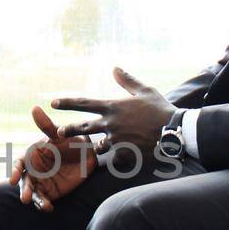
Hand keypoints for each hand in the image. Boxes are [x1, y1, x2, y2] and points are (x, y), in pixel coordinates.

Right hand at [10, 105, 98, 211]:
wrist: (86, 155)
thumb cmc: (69, 141)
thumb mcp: (58, 134)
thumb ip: (46, 125)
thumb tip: (35, 108)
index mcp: (30, 157)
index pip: (18, 165)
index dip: (15, 172)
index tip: (13, 179)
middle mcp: (32, 171)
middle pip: (24, 182)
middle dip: (24, 191)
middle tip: (25, 198)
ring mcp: (40, 183)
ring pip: (33, 194)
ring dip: (35, 200)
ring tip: (42, 205)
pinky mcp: (50, 193)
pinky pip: (44, 201)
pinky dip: (45, 205)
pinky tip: (49, 208)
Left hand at [51, 67, 173, 151]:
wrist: (174, 131)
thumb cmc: (161, 109)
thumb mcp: (145, 91)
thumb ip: (127, 81)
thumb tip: (115, 68)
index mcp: (113, 107)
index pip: (84, 103)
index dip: (67, 103)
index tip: (54, 102)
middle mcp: (111, 124)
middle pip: (83, 127)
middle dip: (69, 130)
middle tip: (59, 132)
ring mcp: (116, 140)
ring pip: (97, 147)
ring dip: (96, 148)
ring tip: (96, 149)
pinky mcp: (124, 154)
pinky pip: (113, 159)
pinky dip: (114, 160)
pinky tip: (118, 161)